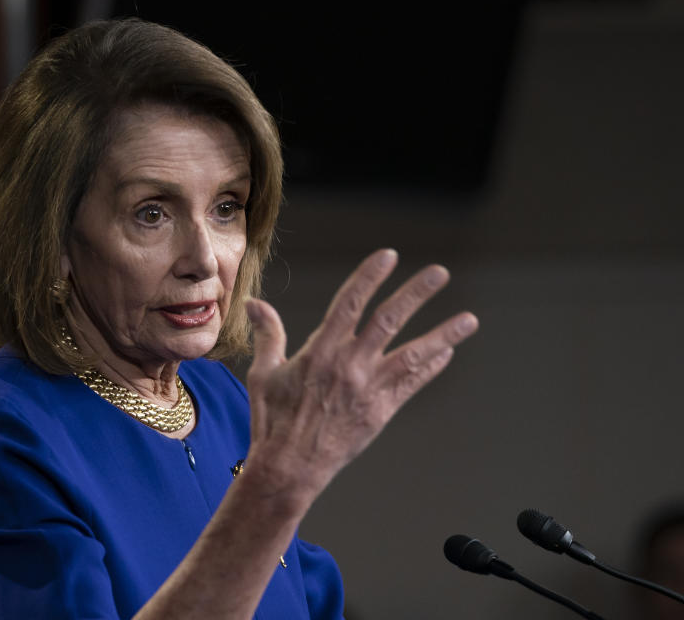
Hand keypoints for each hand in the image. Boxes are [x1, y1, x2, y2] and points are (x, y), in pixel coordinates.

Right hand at [244, 248, 477, 499]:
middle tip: (440, 273)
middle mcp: (349, 365)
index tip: (388, 256)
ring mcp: (369, 389)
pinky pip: (412, 384)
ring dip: (443, 335)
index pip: (350, 303)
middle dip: (416, 294)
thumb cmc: (272, 420)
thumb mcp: (264, 373)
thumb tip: (254, 303)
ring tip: (469, 320)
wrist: (289, 468)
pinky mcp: (381, 412)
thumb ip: (268, 334)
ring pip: (413, 354)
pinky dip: (431, 367)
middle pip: (389, 320)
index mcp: (320, 351)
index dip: (370, 277)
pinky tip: (447, 353)